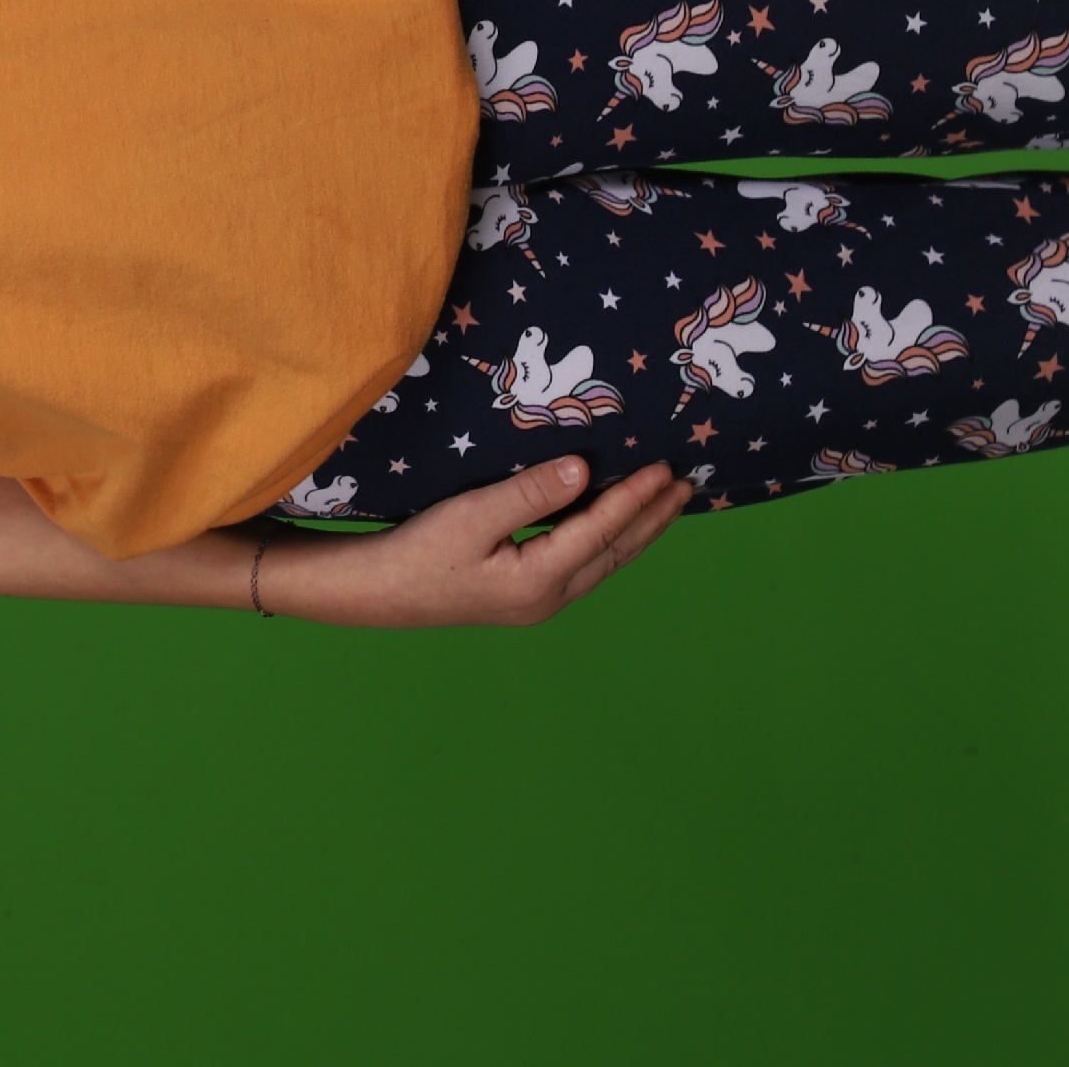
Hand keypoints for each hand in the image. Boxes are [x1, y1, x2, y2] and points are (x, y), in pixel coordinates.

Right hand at [263, 456, 686, 626]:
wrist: (380, 593)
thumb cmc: (420, 551)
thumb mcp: (472, 515)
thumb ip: (531, 493)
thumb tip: (586, 471)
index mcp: (540, 578)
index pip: (601, 529)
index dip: (636, 497)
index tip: (665, 468)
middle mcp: (551, 596)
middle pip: (615, 551)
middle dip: (653, 517)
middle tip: (687, 485)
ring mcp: (540, 600)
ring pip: (604, 560)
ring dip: (637, 530)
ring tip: (666, 503)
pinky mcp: (526, 594)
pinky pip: (585, 562)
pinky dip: (609, 538)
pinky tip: (612, 524)